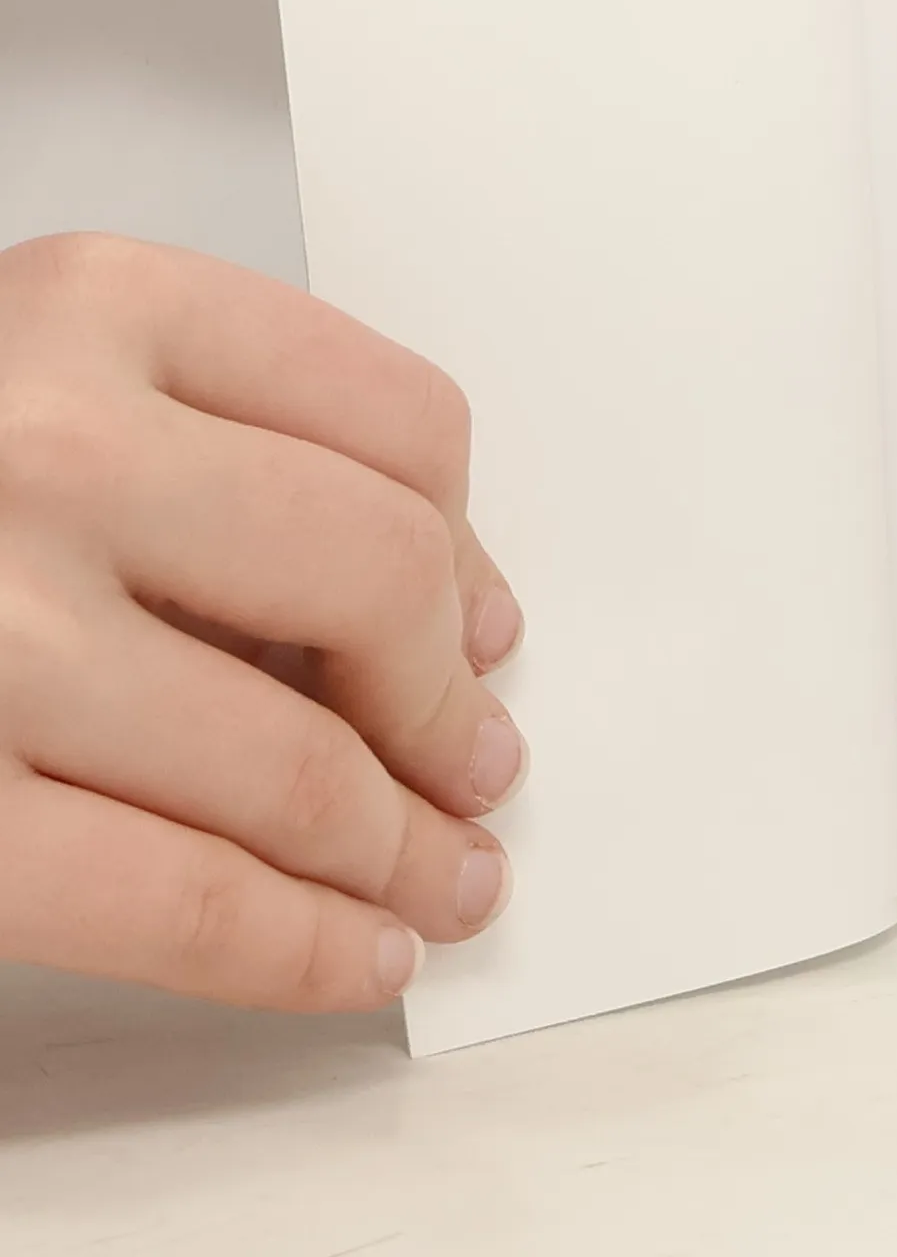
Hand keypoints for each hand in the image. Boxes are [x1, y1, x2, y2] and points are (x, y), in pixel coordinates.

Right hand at [0, 235, 526, 1011]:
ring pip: (297, 764)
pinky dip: (296, 947)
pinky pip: (176, 901)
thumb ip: (222, 451)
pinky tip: (355, 954)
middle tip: (475, 760)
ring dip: (404, 847)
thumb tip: (448, 610)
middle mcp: (44, 448)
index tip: (486, 620)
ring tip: (444, 877)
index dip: (472, 545)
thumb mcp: (41, 379)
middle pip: (378, 579)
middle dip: (447, 702)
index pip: (400, 422)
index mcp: (94, 307)